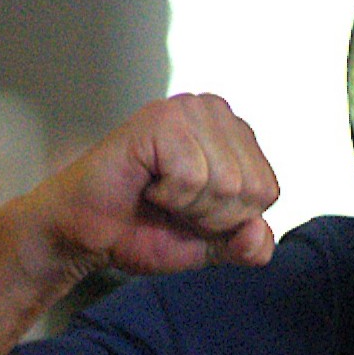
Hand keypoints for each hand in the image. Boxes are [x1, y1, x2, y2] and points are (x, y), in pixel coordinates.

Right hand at [28, 93, 280, 279]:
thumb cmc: (142, 228)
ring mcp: (188, 109)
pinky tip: (146, 183)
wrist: (85, 233)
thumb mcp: (210, 246)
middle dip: (211, 216)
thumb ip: (247, 245)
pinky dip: (168, 195)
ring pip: (227, 183)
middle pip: (251, 188)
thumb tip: (259, 234)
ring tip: (157, 193)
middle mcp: (215, 111)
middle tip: (171, 205)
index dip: (229, 220)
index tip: (190, 212)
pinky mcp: (160, 118)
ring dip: (188, 207)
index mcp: (235, 135)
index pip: (268, 192)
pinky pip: (192, 176)